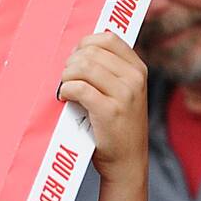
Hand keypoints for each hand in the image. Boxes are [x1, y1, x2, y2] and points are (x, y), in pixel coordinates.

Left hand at [58, 31, 148, 200]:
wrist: (127, 163)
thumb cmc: (118, 129)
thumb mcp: (123, 95)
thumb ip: (110, 74)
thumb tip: (78, 54)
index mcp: (138, 69)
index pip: (109, 38)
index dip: (85, 44)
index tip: (74, 60)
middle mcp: (134, 78)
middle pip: (92, 51)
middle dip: (71, 63)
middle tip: (65, 79)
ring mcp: (124, 94)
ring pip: (84, 67)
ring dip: (66, 76)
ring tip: (63, 89)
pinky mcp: (109, 110)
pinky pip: (79, 88)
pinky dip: (66, 90)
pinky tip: (64, 98)